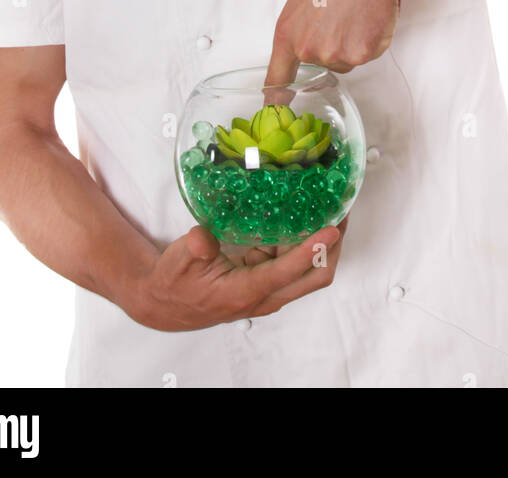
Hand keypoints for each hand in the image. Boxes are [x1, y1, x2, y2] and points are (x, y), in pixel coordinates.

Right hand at [123, 217, 347, 331]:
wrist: (164, 302)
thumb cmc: (173, 282)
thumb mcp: (180, 260)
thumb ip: (195, 248)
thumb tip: (204, 238)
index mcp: (244, 292)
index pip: (286, 272)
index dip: (312, 250)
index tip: (331, 228)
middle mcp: (263, 294)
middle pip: (314, 276)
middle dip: (333, 246)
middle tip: (343, 211)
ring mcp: (267, 287)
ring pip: (308, 268)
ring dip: (323, 241)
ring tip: (333, 205)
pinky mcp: (264, 277)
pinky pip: (293, 259)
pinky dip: (304, 239)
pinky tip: (305, 214)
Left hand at [264, 0, 402, 89]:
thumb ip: (302, 27)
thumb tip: (311, 38)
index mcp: (287, 33)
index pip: (277, 76)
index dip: (276, 97)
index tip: (274, 110)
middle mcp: (307, 48)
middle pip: (323, 64)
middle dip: (335, 44)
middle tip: (343, 13)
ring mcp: (335, 53)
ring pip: (348, 60)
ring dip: (356, 41)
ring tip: (358, 10)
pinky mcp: (362, 52)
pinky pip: (369, 54)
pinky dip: (374, 38)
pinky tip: (371, 14)